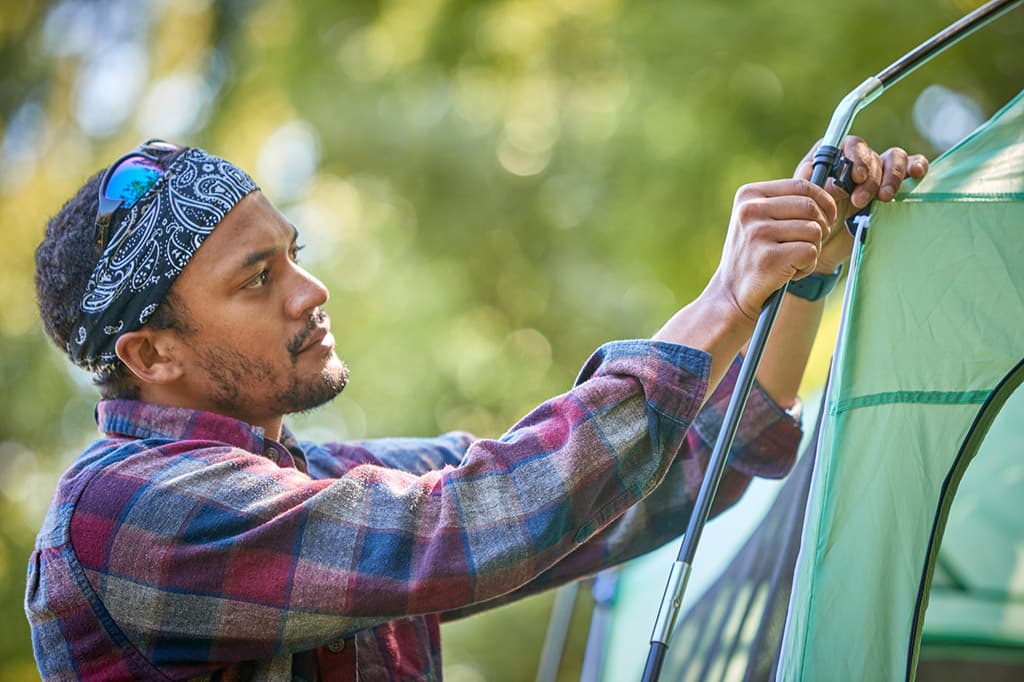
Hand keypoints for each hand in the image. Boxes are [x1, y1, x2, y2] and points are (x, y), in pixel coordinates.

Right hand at [712, 178, 836, 322]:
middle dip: (821, 226)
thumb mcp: (757, 219)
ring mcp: (758, 234)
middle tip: (812, 242)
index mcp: (748, 195)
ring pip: (814, 230)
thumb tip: (830, 187)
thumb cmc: (753, 255)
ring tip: (794, 260)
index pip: (800, 186)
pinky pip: (810, 252)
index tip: (828, 216)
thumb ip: (785, 202)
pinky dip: (808, 265)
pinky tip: (790, 272)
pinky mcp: (769, 258)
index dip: (824, 200)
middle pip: (810, 207)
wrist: (731, 295)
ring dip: (813, 248)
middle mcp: (750, 211)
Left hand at [794, 137, 928, 272]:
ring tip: (884, 198)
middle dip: (868, 179)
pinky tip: (917, 173)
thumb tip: (838, 183)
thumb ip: (816, 188)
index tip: (855, 178)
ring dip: (891, 176)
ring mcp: (877, 172)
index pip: (849, 145)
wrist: (823, 246)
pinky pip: (912, 165)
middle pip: (871, 155)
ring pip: (893, 157)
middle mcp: (856, 161)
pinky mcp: (894, 185)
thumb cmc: (811, 220)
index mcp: (832, 159)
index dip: (855, 157)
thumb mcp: (807, 203)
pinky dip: (917, 165)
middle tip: (859, 201)